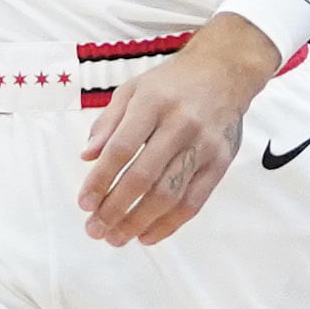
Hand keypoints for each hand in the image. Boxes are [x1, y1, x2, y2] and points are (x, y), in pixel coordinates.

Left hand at [79, 26, 276, 246]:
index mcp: (153, 103)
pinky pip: (194, 201)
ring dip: (139, 222)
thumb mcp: (132, 90)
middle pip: (144, 177)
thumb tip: (87, 157)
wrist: (225, 71)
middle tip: (95, 229)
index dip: (100, 180)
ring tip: (116, 237)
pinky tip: (147, 235)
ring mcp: (204, 145)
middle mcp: (180, 124)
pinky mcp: (221, 162)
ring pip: (169, 194)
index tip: (84, 203)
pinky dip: (169, 224)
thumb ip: (107, 123)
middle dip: (115, 209)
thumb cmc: (171, 83)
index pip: (121, 148)